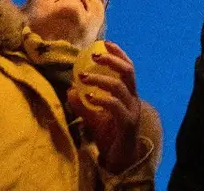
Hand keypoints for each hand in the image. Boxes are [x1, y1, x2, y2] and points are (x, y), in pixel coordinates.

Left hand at [68, 41, 144, 172]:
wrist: (120, 161)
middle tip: (95, 56)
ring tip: (84, 77)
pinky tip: (89, 98)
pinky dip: (101, 99)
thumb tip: (70, 90)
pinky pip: (115, 106)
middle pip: (128, 72)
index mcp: (129, 95)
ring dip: (101, 79)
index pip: (128, 69)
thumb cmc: (109, 137)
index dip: (118, 54)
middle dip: (112, 60)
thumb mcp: (93, 118)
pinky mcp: (127, 124)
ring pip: (120, 87)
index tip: (104, 43)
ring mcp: (132, 111)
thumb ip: (83, 104)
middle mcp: (133, 100)